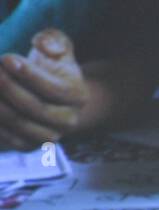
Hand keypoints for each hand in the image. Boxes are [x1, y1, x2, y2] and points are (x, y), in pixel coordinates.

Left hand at [0, 29, 88, 149]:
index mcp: (77, 96)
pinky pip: (8, 139)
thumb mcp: (58, 48)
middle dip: (9, 88)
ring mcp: (49, 136)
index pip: (55, 89)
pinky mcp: (28, 145)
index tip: (6, 58)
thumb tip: (45, 46)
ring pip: (20, 125)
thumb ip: (54, 40)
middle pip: (37, 109)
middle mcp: (68, 121)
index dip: (29, 75)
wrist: (51, 97)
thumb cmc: (51, 67)